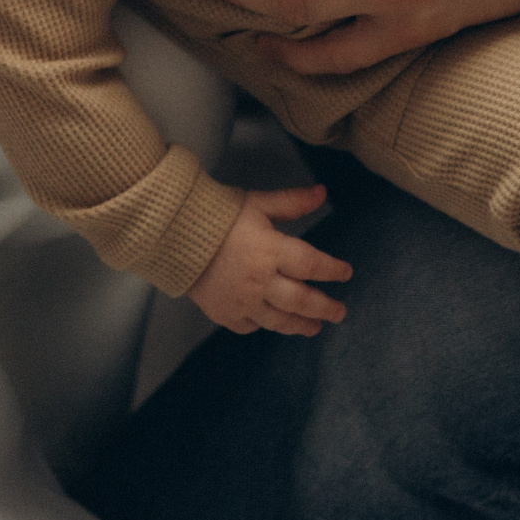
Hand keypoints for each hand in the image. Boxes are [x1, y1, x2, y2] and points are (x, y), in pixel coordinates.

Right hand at [187, 185, 353, 334]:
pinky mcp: (224, 313)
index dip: (332, 270)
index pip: (312, 265)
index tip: (346, 273)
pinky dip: (264, 325)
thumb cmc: (217, 214)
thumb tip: (322, 192)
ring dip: (301, 325)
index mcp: (272, 251)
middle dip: (324, 308)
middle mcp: (261, 281)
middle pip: (301, 300)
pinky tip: (272, 323)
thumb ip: (292, 201)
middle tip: (339, 312)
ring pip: (279, 320)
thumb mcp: (258, 203)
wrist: (173, 234)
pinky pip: (250, 326)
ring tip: (315, 327)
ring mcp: (243, 302)